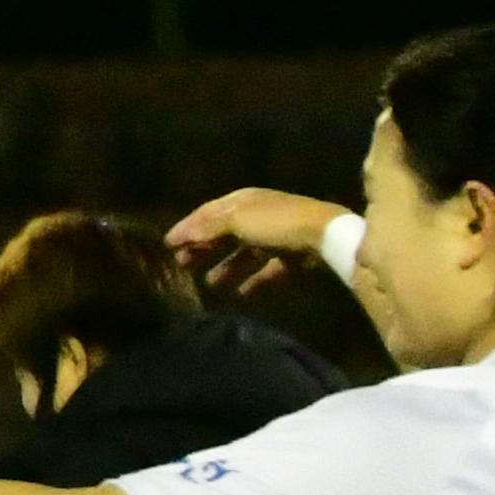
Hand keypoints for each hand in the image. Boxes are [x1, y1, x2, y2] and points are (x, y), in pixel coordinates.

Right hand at [169, 185, 343, 297]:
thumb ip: (210, 227)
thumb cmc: (277, 223)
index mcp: (244, 200)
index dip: (188, 227)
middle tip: (183, 265)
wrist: (325, 235)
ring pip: (245, 253)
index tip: (168, 244)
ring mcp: (277, 237)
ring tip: (209, 283)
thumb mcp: (239, 221)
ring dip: (226, 267)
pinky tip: (241, 294)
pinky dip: (253, 280)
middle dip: (204, 248)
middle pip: (225, 233)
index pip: (209, 213)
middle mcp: (259, 215)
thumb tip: (184, 234)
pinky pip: (267, 270)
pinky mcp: (293, 257)